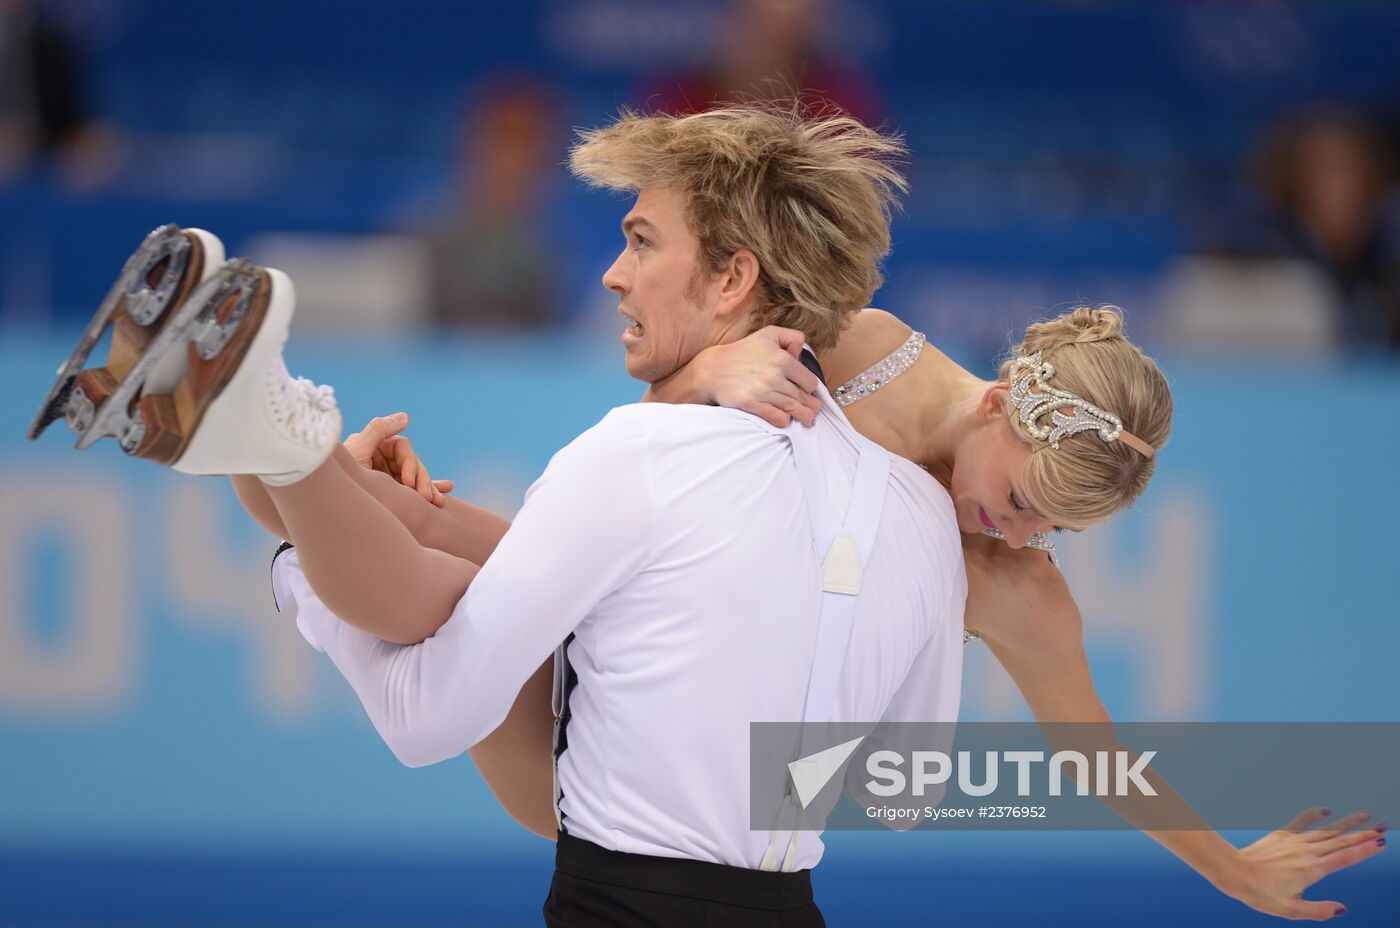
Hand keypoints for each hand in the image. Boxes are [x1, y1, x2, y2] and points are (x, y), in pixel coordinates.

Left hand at [343, 412, 454, 507]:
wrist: (331, 508)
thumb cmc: (340, 477)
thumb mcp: (357, 451)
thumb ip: (379, 430)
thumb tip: (406, 416)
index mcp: (375, 445)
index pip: (403, 448)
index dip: (410, 463)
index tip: (408, 482)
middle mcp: (382, 458)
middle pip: (413, 463)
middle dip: (423, 480)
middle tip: (427, 498)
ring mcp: (388, 474)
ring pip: (417, 477)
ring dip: (430, 488)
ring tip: (438, 502)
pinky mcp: (392, 490)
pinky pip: (415, 489)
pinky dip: (430, 489)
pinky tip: (444, 493)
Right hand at [694, 326, 822, 427]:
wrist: (712, 369)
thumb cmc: (741, 352)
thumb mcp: (768, 335)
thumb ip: (791, 337)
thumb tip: (801, 352)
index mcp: (782, 359)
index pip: (809, 381)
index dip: (810, 388)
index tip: (807, 391)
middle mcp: (775, 375)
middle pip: (803, 398)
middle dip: (811, 406)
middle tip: (813, 410)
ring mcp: (763, 391)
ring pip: (793, 409)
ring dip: (803, 417)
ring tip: (807, 420)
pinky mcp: (751, 404)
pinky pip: (776, 417)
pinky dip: (784, 421)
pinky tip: (786, 420)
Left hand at [1221, 807, 1386, 919]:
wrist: (1233, 872)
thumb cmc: (1260, 893)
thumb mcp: (1291, 910)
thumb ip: (1318, 911)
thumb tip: (1342, 909)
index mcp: (1312, 870)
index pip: (1345, 857)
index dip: (1364, 850)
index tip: (1381, 843)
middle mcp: (1307, 852)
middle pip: (1341, 841)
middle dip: (1364, 835)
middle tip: (1384, 828)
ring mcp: (1295, 841)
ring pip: (1327, 831)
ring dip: (1347, 824)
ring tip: (1365, 816)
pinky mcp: (1282, 835)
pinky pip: (1301, 822)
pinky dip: (1314, 815)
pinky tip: (1326, 810)